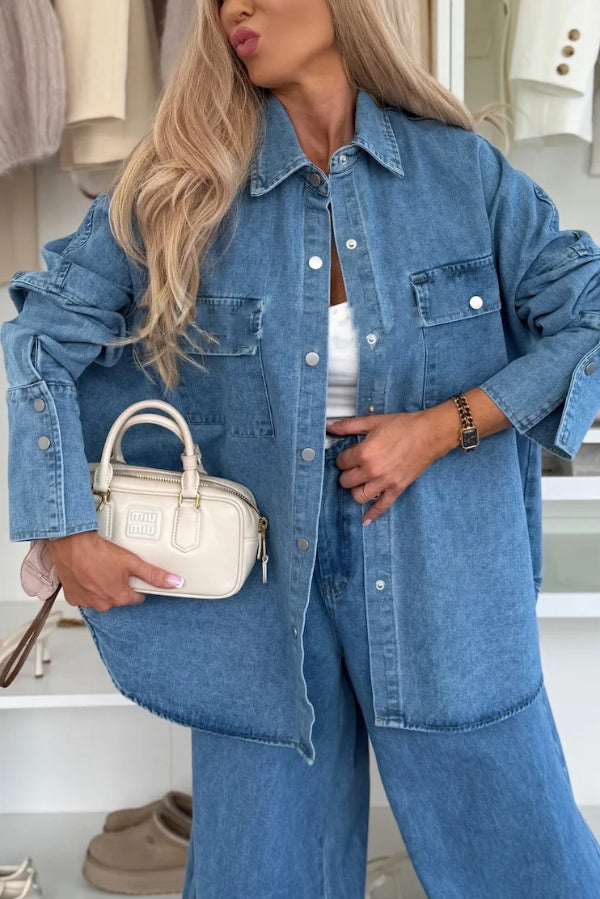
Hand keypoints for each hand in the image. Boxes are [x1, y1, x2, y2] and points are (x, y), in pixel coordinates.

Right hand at [45, 531, 184, 610]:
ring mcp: (86, 601)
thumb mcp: (132, 562)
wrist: (72, 544)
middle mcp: (102, 604)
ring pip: (100, 596)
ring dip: (101, 586)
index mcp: (119, 598)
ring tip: (99, 568)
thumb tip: (174, 582)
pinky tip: (87, 573)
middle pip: (118, 597)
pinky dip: (86, 586)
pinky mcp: (72, 597)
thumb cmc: (98, 552)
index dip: (136, 585)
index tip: (131, 576)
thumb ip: (154, 575)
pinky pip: (84, 595)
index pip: (136, 598)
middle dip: (117, 585)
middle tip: (113, 568)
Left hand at [325, 411, 446, 525]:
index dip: (343, 458)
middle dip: (347, 474)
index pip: (341, 462)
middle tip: (353, 468)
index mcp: (364, 453)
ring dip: (356, 490)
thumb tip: (330, 426)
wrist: (430, 434)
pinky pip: (381, 506)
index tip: (348, 456)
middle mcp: (372, 470)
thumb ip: (349, 426)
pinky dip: (372, 514)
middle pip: (346, 481)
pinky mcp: (396, 489)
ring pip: (359, 496)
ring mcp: (384, 482)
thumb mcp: (373, 422)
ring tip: (359, 483)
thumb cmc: (404, 426)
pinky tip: (365, 520)